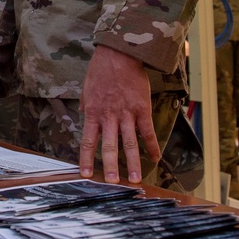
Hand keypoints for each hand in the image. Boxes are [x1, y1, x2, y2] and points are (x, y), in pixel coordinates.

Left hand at [79, 45, 159, 183]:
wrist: (119, 54)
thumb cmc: (100, 70)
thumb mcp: (86, 89)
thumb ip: (86, 105)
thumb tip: (83, 114)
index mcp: (93, 112)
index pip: (88, 141)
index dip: (86, 159)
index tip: (85, 174)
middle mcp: (109, 116)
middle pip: (110, 146)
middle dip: (110, 166)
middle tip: (112, 183)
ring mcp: (127, 113)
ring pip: (130, 143)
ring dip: (133, 163)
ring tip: (135, 179)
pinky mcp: (142, 109)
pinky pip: (147, 131)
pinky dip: (152, 146)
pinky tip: (155, 158)